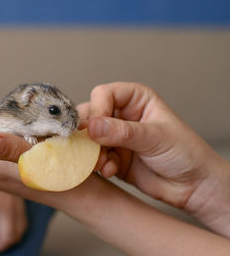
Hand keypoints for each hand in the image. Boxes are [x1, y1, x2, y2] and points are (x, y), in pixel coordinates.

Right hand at [79, 82, 229, 234]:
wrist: (193, 186)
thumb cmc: (185, 153)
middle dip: (88, 133)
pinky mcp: (112, 156)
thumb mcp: (155, 138)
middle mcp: (122, 115)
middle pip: (90, 115)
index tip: (95, 129)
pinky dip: (98, 164)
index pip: (104, 94)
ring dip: (91, 151)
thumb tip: (92, 127)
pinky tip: (110, 170)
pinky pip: (94, 157)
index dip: (97, 109)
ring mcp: (115, 137)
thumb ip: (122, 132)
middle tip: (90, 148)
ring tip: (102, 163)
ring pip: (88, 138)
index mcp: (136, 99)